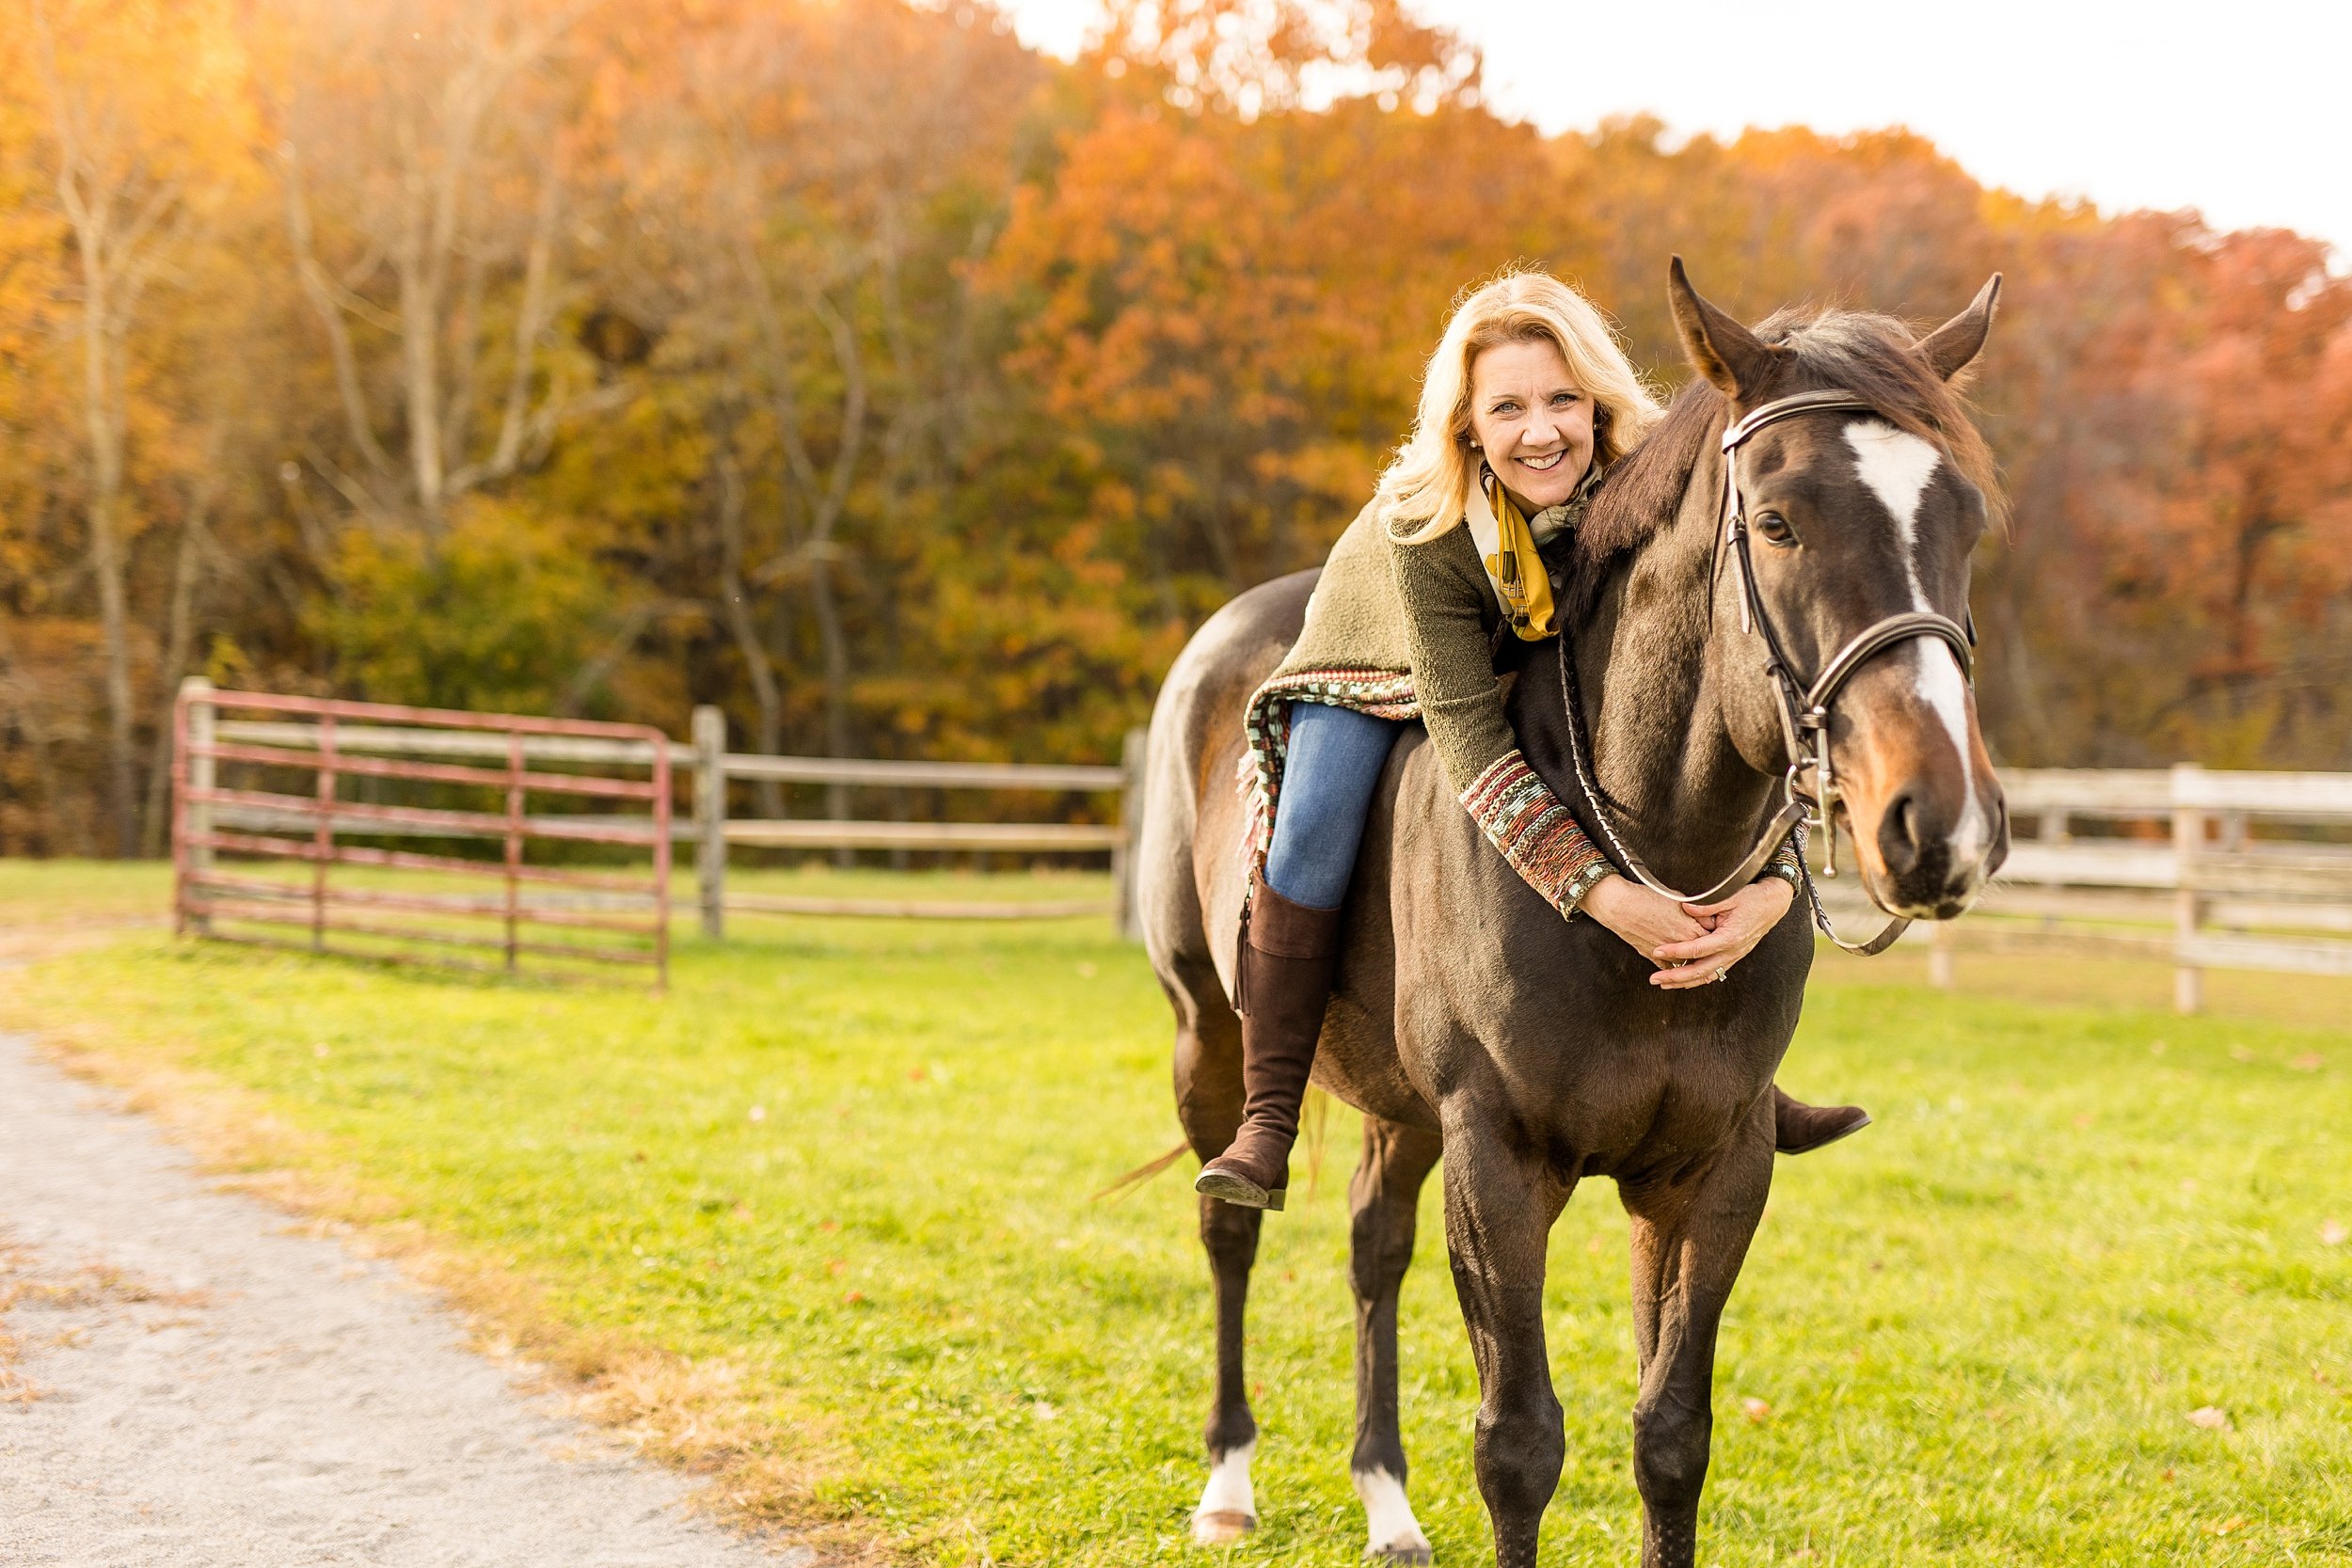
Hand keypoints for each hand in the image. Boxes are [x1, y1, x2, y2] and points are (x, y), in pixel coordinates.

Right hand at [1581, 875, 1709, 967]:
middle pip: (1702, 953)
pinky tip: (1676, 961)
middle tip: (1709, 945)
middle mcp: (1681, 945)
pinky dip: (1673, 966)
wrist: (1620, 906)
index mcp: (1691, 930)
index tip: (1716, 931)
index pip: (1712, 937)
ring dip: (1691, 961)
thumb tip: (1703, 913)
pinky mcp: (1653, 957)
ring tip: (1695, 954)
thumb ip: (1694, 910)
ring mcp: (1666, 954)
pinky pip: (1668, 967)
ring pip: (1687, 964)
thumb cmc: (1645, 898)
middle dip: (1706, 949)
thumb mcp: (1677, 898)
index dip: (1715, 934)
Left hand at [1648, 878, 1794, 989]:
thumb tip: (1685, 908)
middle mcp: (1732, 951)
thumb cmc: (1753, 899)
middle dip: (1675, 977)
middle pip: (1700, 971)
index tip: (1658, 951)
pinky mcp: (1733, 957)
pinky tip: (1683, 980)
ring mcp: (1734, 956)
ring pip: (1706, 976)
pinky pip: (1713, 973)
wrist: (1773, 904)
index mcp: (1730, 937)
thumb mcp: (1730, 897)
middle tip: (1654, 979)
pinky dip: (1697, 979)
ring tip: (1664, 984)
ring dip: (1684, 982)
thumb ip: (1707, 905)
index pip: (1698, 949)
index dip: (1676, 951)